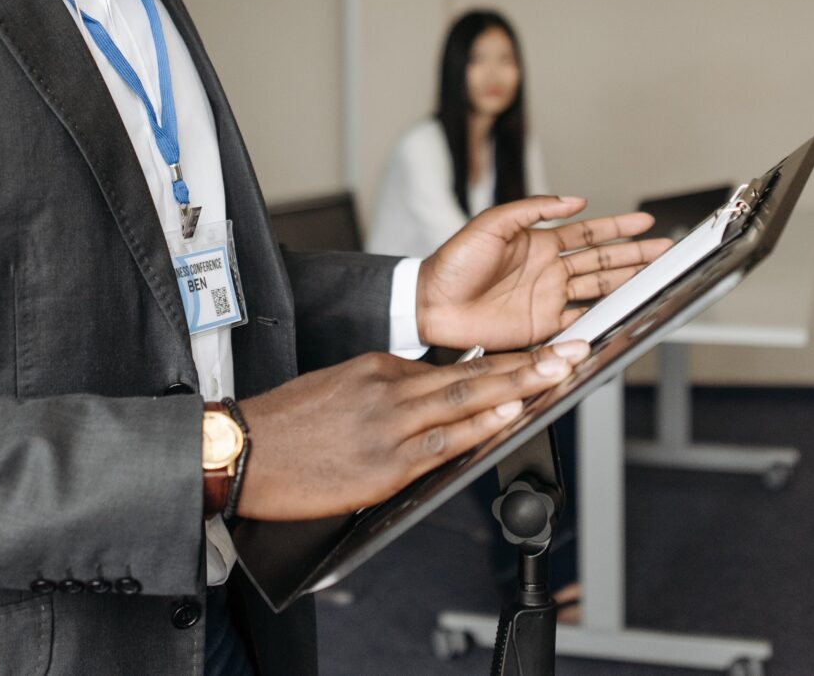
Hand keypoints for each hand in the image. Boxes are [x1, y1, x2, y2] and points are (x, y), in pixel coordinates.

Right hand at [234, 343, 586, 520]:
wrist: (241, 450)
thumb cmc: (285, 426)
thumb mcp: (337, 388)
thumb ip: (384, 392)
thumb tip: (426, 404)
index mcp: (379, 366)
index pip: (456, 364)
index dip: (505, 361)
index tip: (541, 354)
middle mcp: (390, 387)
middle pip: (473, 373)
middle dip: (529, 363)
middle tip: (572, 350)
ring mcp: (390, 424)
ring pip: (465, 399)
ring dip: (518, 387)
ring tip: (559, 375)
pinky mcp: (384, 462)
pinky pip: (442, 442)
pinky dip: (479, 428)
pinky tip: (508, 418)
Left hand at [415, 197, 669, 351]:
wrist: (431, 303)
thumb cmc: (453, 261)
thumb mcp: (492, 223)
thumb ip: (532, 209)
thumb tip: (575, 200)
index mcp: (540, 243)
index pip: (589, 232)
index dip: (618, 228)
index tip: (645, 222)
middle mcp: (549, 270)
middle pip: (603, 260)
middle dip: (635, 255)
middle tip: (665, 250)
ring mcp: (548, 298)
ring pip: (598, 288)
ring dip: (627, 282)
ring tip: (655, 276)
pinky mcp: (541, 326)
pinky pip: (578, 321)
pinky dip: (602, 318)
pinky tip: (623, 312)